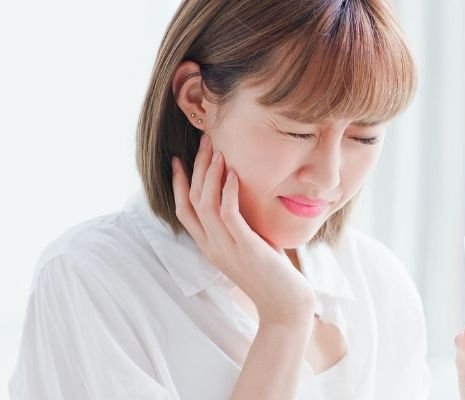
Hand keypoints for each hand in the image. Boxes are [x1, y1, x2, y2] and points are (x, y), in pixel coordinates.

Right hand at [171, 134, 315, 324]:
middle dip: (195, 169)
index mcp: (210, 247)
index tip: (178, 159)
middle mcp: (212, 247)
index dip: (178, 184)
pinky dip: (228, 191)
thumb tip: (246, 200)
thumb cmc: (274, 276)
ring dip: (210, 174)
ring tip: (217, 150)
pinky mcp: (245, 248)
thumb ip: (242, 227)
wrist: (286, 306)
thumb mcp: (251, 246)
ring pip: (205, 204)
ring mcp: (227, 248)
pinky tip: (233, 173)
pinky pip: (229, 215)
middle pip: (192, 201)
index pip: (183, 211)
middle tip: (203, 142)